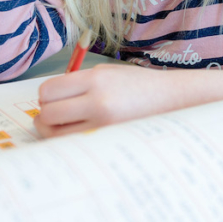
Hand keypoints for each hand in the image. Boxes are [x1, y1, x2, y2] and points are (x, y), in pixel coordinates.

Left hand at [34, 62, 222, 137]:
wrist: (176, 101)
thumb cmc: (140, 87)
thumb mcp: (111, 74)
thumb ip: (81, 83)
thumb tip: (48, 100)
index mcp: (97, 77)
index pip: (48, 90)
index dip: (46, 98)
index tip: (56, 101)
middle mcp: (98, 98)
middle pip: (46, 113)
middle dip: (46, 118)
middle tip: (59, 119)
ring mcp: (104, 122)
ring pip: (55, 135)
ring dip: (55, 134)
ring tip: (70, 131)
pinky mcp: (110, 139)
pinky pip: (74, 147)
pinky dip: (71, 146)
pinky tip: (83, 139)